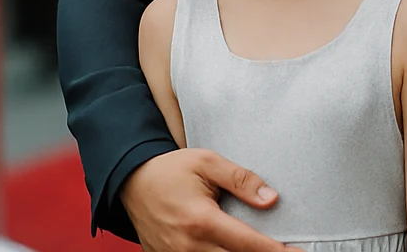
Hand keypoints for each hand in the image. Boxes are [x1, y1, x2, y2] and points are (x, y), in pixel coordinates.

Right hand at [121, 148, 296, 251]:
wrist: (130, 182)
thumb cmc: (171, 170)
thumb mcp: (208, 163)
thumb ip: (242, 180)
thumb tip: (271, 198)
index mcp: (201, 220)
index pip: (248, 244)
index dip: (276, 251)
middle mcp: (187, 246)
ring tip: (261, 250)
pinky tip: (232, 251)